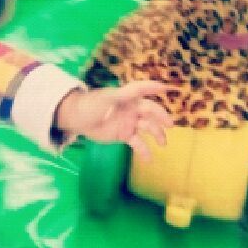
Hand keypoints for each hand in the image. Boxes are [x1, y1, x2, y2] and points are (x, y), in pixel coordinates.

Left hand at [55, 81, 171, 159]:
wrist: (77, 120)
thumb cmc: (91, 105)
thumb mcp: (107, 98)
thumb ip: (125, 94)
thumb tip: (139, 90)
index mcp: (128, 97)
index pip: (144, 90)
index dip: (155, 88)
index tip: (169, 88)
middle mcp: (132, 109)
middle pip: (150, 111)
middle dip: (161, 117)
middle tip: (170, 125)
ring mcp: (129, 122)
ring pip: (148, 127)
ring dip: (157, 134)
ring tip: (163, 144)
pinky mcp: (125, 135)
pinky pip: (138, 143)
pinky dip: (144, 151)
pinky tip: (148, 160)